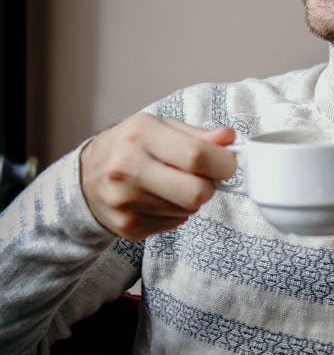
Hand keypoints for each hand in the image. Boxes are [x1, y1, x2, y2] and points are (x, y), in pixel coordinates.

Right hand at [80, 114, 236, 239]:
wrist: (84, 177)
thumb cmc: (129, 147)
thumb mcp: (160, 127)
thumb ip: (198, 134)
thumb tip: (227, 138)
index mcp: (140, 134)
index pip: (197, 156)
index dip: (223, 163)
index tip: (227, 163)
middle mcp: (128, 168)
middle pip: (196, 193)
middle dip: (209, 186)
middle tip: (202, 177)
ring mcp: (125, 201)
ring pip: (189, 211)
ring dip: (190, 199)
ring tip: (170, 184)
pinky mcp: (128, 227)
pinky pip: (175, 223)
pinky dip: (175, 212)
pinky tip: (158, 198)